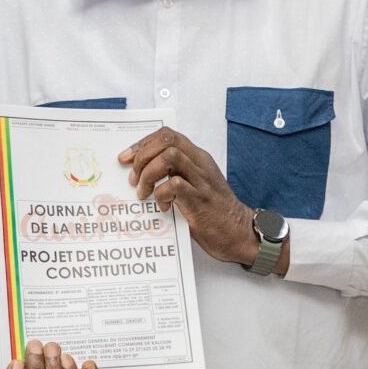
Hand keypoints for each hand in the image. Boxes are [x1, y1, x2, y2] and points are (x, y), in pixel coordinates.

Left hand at [119, 127, 263, 267]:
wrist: (240, 234)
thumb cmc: (214, 212)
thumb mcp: (194, 185)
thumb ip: (174, 173)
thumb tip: (139, 173)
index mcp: (197, 158)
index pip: (167, 135)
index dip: (143, 143)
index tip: (127, 158)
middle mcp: (200, 165)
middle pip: (166, 141)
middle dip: (142, 156)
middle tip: (134, 179)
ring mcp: (201, 181)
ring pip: (169, 157)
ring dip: (149, 174)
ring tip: (145, 192)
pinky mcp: (200, 200)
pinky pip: (174, 185)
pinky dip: (161, 194)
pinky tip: (163, 207)